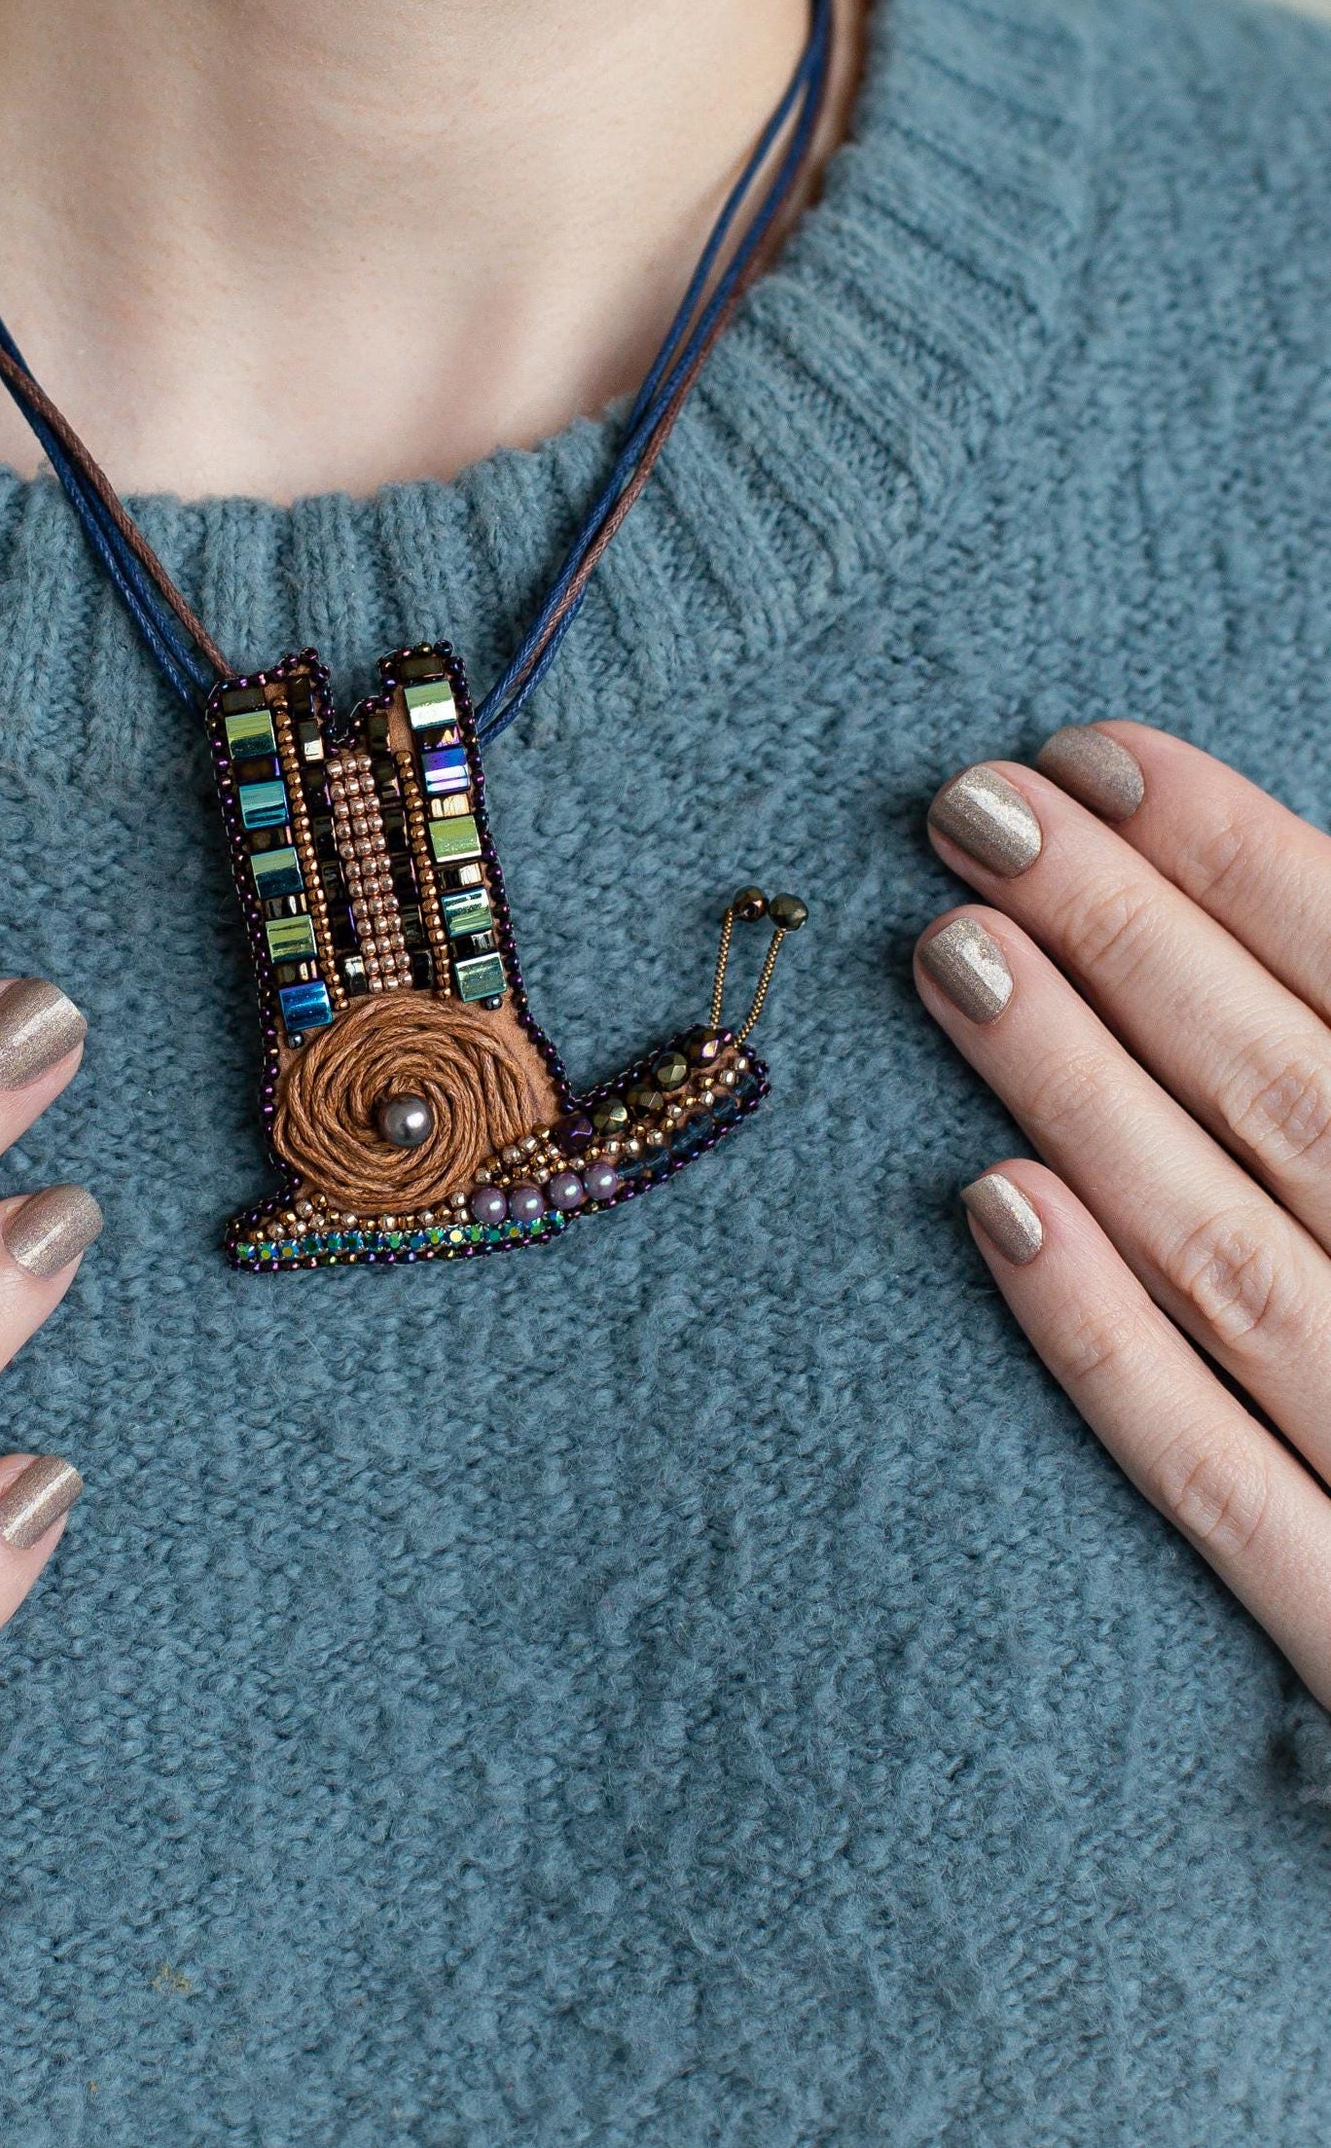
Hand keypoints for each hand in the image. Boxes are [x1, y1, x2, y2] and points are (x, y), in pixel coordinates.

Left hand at [916, 724, 1330, 1707]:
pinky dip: (1106, 1350)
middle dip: (1135, 938)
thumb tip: (1305, 913)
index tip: (1097, 754)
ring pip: (1246, 1262)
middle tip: (972, 807)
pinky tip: (988, 1212)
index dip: (1249, 862)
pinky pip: (1229, 1493)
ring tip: (952, 956)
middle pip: (1305, 1102)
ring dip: (1088, 1098)